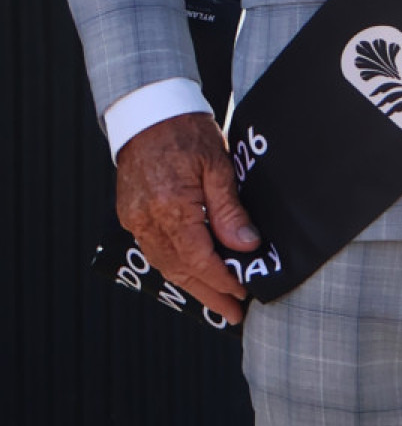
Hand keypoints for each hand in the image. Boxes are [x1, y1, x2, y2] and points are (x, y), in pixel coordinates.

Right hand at [114, 110, 259, 326]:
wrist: (149, 112)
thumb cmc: (186, 132)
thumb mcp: (219, 166)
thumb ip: (229, 211)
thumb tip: (246, 246)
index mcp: (172, 207)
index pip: (199, 258)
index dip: (222, 279)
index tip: (243, 292)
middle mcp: (147, 218)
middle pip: (180, 269)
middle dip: (208, 294)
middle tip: (233, 313)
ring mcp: (135, 218)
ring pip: (164, 264)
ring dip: (191, 285)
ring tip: (217, 300)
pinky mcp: (130, 215)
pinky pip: (154, 250)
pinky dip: (175, 266)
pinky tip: (193, 275)